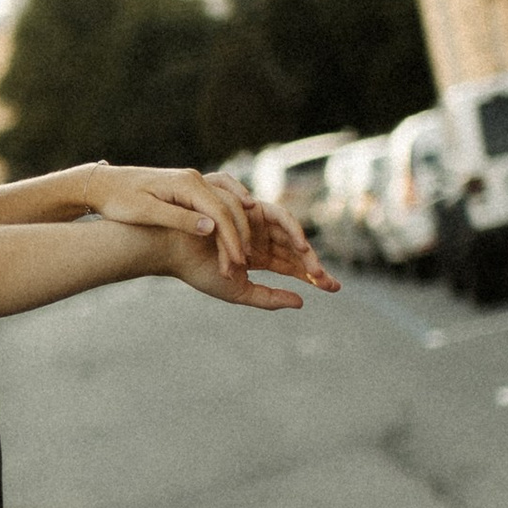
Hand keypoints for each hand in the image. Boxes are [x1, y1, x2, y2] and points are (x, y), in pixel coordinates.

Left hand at [75, 161, 266, 280]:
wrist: (103, 185)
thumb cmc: (119, 201)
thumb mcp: (146, 213)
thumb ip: (179, 219)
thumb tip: (211, 228)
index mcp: (186, 184)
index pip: (219, 212)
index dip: (231, 238)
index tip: (236, 262)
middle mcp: (193, 179)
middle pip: (228, 207)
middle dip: (238, 236)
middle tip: (242, 264)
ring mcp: (192, 181)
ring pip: (226, 202)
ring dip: (237, 226)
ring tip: (241, 251)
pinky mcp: (188, 187)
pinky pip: (219, 195)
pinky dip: (234, 205)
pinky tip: (247, 214)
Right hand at [152, 219, 331, 311]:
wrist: (173, 248)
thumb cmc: (198, 270)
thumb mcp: (240, 292)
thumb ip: (268, 298)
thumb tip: (301, 302)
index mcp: (259, 256)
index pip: (293, 265)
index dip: (314, 276)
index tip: (334, 288)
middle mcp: (261, 236)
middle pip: (296, 248)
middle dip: (313, 264)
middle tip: (327, 281)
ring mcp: (256, 220)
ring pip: (290, 231)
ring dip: (304, 247)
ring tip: (313, 268)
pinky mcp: (249, 206)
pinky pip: (275, 214)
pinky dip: (289, 227)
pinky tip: (300, 245)